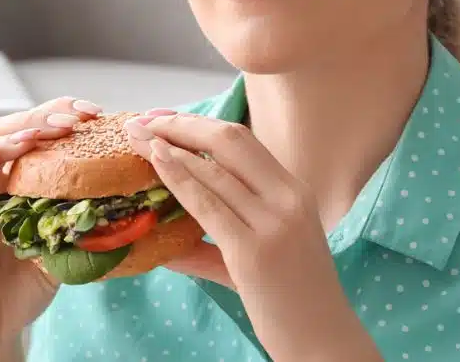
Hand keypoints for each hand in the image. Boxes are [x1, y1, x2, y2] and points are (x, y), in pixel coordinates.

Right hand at [0, 96, 101, 360]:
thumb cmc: (19, 292)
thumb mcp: (61, 249)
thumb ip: (81, 223)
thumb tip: (131, 202)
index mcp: (6, 189)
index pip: (26, 137)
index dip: (56, 117)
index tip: (93, 112)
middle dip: (36, 118)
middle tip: (73, 116)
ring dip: (7, 140)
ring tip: (38, 132)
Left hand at [122, 112, 381, 361]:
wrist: (322, 339)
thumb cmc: (291, 299)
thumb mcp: (263, 251)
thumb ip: (219, 236)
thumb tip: (166, 233)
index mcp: (294, 190)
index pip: (243, 141)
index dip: (199, 124)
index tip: (164, 120)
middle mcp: (289, 197)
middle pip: (230, 140)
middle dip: (182, 124)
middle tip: (143, 121)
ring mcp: (274, 223)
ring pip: (215, 169)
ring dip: (169, 147)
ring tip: (136, 137)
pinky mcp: (255, 251)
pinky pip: (209, 205)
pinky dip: (179, 179)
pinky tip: (156, 165)